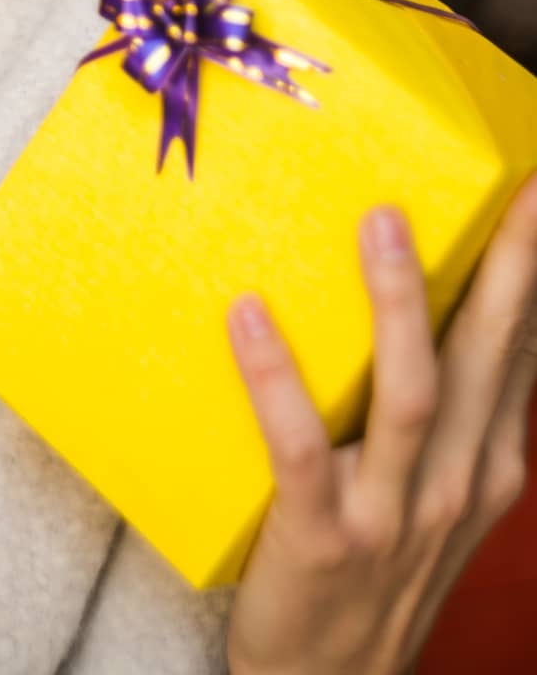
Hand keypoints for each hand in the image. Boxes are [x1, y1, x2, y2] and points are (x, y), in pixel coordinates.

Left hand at [224, 167, 536, 674]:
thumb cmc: (375, 566)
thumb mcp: (435, 491)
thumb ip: (444, 409)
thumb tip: (426, 296)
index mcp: (488, 461)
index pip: (519, 349)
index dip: (532, 269)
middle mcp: (457, 483)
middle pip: (488, 356)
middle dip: (507, 268)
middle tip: (516, 190)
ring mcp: (394, 515)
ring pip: (410, 394)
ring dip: (398, 303)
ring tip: (381, 219)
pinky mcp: (323, 538)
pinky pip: (300, 449)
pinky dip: (275, 379)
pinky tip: (248, 314)